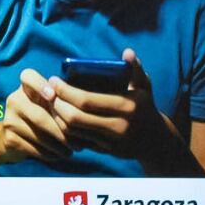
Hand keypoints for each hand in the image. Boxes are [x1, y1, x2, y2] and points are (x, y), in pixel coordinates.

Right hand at [0, 68, 74, 168]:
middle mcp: (14, 100)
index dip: (40, 85)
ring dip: (59, 146)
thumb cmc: (40, 118)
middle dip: (63, 131)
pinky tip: (58, 155)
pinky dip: (49, 153)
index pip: (28, 77)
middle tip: (79, 143)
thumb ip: (60, 102)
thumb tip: (86, 110)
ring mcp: (9, 119)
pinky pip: (33, 148)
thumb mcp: (47, 105)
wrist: (12, 141)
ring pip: (39, 135)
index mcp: (25, 87)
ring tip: (72, 151)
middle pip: (41, 116)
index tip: (53, 96)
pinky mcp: (9, 138)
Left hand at [46, 49, 178, 166]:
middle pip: (75, 118)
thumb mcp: (144, 86)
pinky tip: (60, 118)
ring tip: (52, 103)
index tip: (54, 81)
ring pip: (73, 132)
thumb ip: (135, 69)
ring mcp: (111, 142)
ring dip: (57, 117)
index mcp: (126, 106)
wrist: (155, 140)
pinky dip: (66, 129)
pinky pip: (78, 141)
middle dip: (57, 105)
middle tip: (49, 92)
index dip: (65, 92)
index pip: (86, 100)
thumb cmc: (145, 106)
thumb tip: (127, 52)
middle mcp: (118, 126)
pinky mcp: (105, 152)